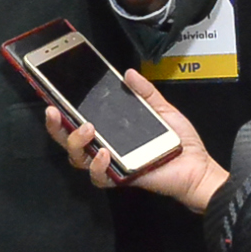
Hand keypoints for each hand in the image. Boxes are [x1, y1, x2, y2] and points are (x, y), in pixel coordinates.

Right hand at [42, 69, 229, 211]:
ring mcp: (110, 164)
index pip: (78, 122)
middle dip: (55, 127)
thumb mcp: (162, 108)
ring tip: (87, 129)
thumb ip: (145, 92)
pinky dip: (97, 166)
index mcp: (111, 130)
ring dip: (75, 143)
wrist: (197, 166)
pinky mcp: (120, 178)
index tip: (52, 96)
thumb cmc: (180, 140)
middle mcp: (105, 147)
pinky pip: (99, 178)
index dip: (61, 112)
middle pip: (68, 142)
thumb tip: (128, 73)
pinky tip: (104, 153)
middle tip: (55, 111)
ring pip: (77, 159)